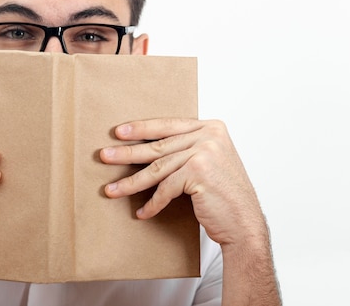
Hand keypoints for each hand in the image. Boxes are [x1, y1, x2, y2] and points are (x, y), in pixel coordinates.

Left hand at [101, 118, 266, 245]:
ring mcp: (205, 153)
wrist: (245, 223)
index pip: (168, 125)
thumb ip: (187, 148)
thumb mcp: (209, 161)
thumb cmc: (224, 195)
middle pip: (158, 146)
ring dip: (131, 181)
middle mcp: (209, 136)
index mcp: (211, 128)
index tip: (119, 132)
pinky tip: (142, 212)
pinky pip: (165, 188)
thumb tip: (148, 146)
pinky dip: (152, 203)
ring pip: (158, 168)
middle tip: (105, 156)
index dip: (141, 128)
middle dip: (127, 153)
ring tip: (112, 188)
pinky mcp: (198, 173)